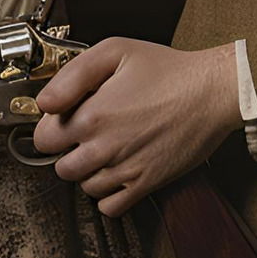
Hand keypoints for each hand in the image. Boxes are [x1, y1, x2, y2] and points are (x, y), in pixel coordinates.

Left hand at [33, 39, 238, 217]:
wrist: (213, 91)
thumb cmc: (169, 69)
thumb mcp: (116, 50)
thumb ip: (72, 74)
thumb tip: (44, 103)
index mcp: (92, 116)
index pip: (44, 140)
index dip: (53, 126)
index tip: (68, 117)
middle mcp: (104, 148)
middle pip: (62, 167)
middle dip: (71, 149)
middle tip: (92, 130)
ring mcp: (125, 170)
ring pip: (85, 186)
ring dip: (90, 170)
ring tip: (111, 145)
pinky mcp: (145, 185)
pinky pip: (109, 207)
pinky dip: (109, 194)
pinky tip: (120, 169)